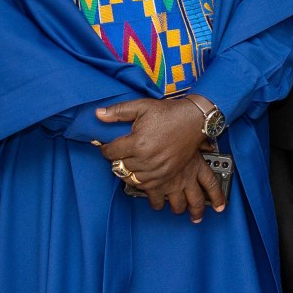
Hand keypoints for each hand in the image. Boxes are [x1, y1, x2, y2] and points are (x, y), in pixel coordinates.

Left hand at [95, 97, 223, 219]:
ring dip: (127, 173)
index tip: (106, 147)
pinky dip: (140, 182)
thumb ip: (118, 111)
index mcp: (138, 143)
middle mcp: (147, 159)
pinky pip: (147, 186)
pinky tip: (139, 174)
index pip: (111, 152)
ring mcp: (158, 169)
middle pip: (120, 167)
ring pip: (132, 179)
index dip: (105, 149)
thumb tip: (98, 114)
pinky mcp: (168, 175)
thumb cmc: (169, 112)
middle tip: (118, 154)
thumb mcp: (142, 106)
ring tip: (128, 164)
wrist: (194, 120)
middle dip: (116, 160)